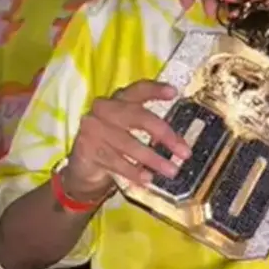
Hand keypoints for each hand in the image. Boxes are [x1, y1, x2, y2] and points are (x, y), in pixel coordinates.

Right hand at [65, 80, 190, 196]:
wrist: (84, 166)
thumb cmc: (115, 143)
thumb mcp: (133, 131)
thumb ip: (154, 131)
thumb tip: (181, 145)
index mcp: (119, 99)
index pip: (138, 90)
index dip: (155, 90)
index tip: (173, 93)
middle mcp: (104, 109)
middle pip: (137, 116)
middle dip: (163, 133)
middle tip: (184, 152)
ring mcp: (93, 128)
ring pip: (128, 143)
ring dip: (153, 159)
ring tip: (171, 171)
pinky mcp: (86, 149)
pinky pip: (115, 161)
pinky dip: (134, 171)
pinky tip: (148, 178)